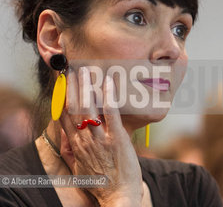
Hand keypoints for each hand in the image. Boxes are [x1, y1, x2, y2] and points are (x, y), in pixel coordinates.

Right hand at [59, 67, 143, 206]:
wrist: (118, 197)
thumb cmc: (101, 182)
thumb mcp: (79, 168)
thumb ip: (71, 151)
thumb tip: (65, 137)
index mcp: (76, 145)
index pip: (64, 117)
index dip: (62, 98)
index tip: (62, 83)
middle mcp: (84, 140)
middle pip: (75, 108)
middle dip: (72, 87)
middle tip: (72, 70)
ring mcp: (100, 138)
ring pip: (89, 108)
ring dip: (87, 87)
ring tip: (86, 70)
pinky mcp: (117, 139)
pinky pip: (111, 114)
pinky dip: (109, 96)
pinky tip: (108, 83)